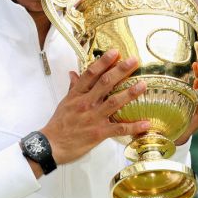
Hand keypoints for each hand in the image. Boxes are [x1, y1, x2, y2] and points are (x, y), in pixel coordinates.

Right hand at [40, 49, 150, 164]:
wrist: (52, 145)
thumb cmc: (59, 124)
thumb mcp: (65, 102)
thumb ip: (73, 88)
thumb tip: (73, 73)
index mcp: (77, 94)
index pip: (91, 74)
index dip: (103, 62)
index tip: (115, 52)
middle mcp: (86, 103)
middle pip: (105, 83)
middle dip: (120, 71)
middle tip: (134, 61)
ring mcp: (93, 118)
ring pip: (114, 102)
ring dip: (130, 93)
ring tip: (143, 85)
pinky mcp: (99, 133)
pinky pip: (119, 128)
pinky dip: (133, 126)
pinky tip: (146, 122)